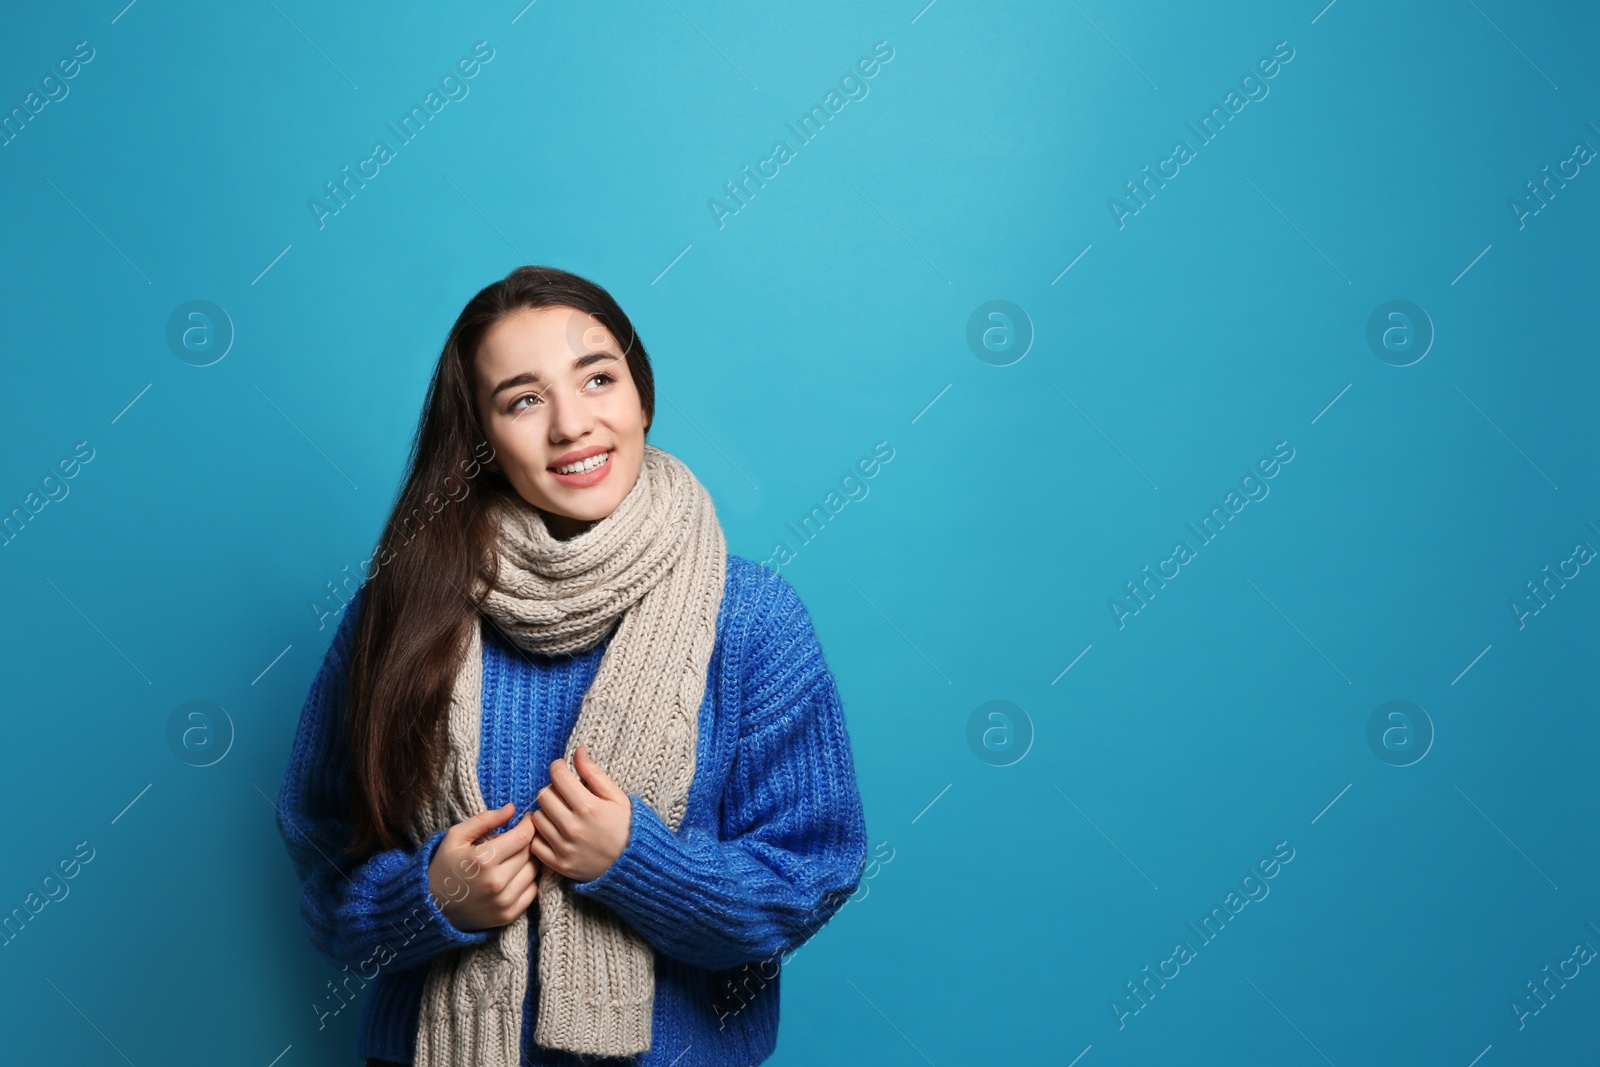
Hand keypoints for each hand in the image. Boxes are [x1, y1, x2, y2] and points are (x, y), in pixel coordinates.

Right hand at [427, 802, 542, 931]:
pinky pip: (532, 891)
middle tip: (520, 835)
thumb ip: (484, 820)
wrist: (432, 907)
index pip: (523, 836)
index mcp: (483, 860)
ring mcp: (503, 901)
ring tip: (516, 854)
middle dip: (529, 840)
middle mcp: (496, 882)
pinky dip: (528, 880)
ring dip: (529, 860)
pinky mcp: (508, 916)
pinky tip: (514, 874)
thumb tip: (511, 809)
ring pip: (534, 871)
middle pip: (530, 853)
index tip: (527, 819)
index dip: (529, 823)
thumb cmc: (444, 866)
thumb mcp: (456, 837)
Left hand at [530, 744, 632, 882]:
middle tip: (564, 793)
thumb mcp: (618, 797)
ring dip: (546, 812)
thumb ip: (595, 774)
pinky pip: (535, 843)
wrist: (632, 866)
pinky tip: (555, 831)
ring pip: (537, 818)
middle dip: (553, 789)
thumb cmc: (627, 828)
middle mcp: (573, 828)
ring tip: (562, 813)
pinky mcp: (559, 864)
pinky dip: (541, 835)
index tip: (562, 768)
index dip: (558, 767)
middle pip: (543, 796)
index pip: (558, 777)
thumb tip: (578, 750)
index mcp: (589, 808)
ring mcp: (564, 848)